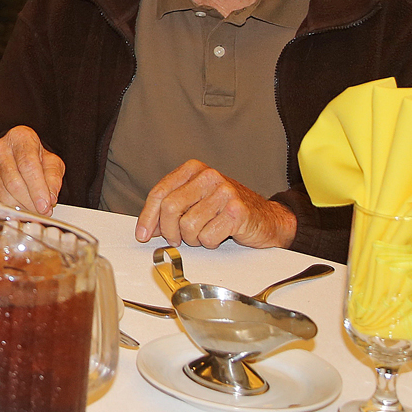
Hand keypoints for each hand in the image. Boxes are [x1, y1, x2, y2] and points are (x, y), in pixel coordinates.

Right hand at [0, 126, 64, 214]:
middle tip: (40, 212)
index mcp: (20, 138)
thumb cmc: (33, 158)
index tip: (45, 206)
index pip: (28, 165)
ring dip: (19, 207)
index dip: (37, 189)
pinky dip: (6, 208)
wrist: (14, 155)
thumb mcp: (51, 163)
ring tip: (30, 209)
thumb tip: (50, 198)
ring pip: (3, 193)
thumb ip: (53, 178)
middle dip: (29, 202)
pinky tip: (16, 207)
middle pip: (14, 182)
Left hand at [135, 159, 296, 248]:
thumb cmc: (227, 210)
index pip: (159, 193)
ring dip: (193, 238)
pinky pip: (207, 236)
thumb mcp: (196, 202)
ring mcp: (224, 192)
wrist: (268, 219)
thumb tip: (147, 228)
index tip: (143, 234)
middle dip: (169, 231)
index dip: (148, 217)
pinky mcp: (237, 211)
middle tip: (176, 240)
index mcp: (193, 169)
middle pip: (170, 208)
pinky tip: (219, 235)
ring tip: (204, 233)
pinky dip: (209, 242)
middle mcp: (208, 176)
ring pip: (188, 226)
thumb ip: (171, 209)